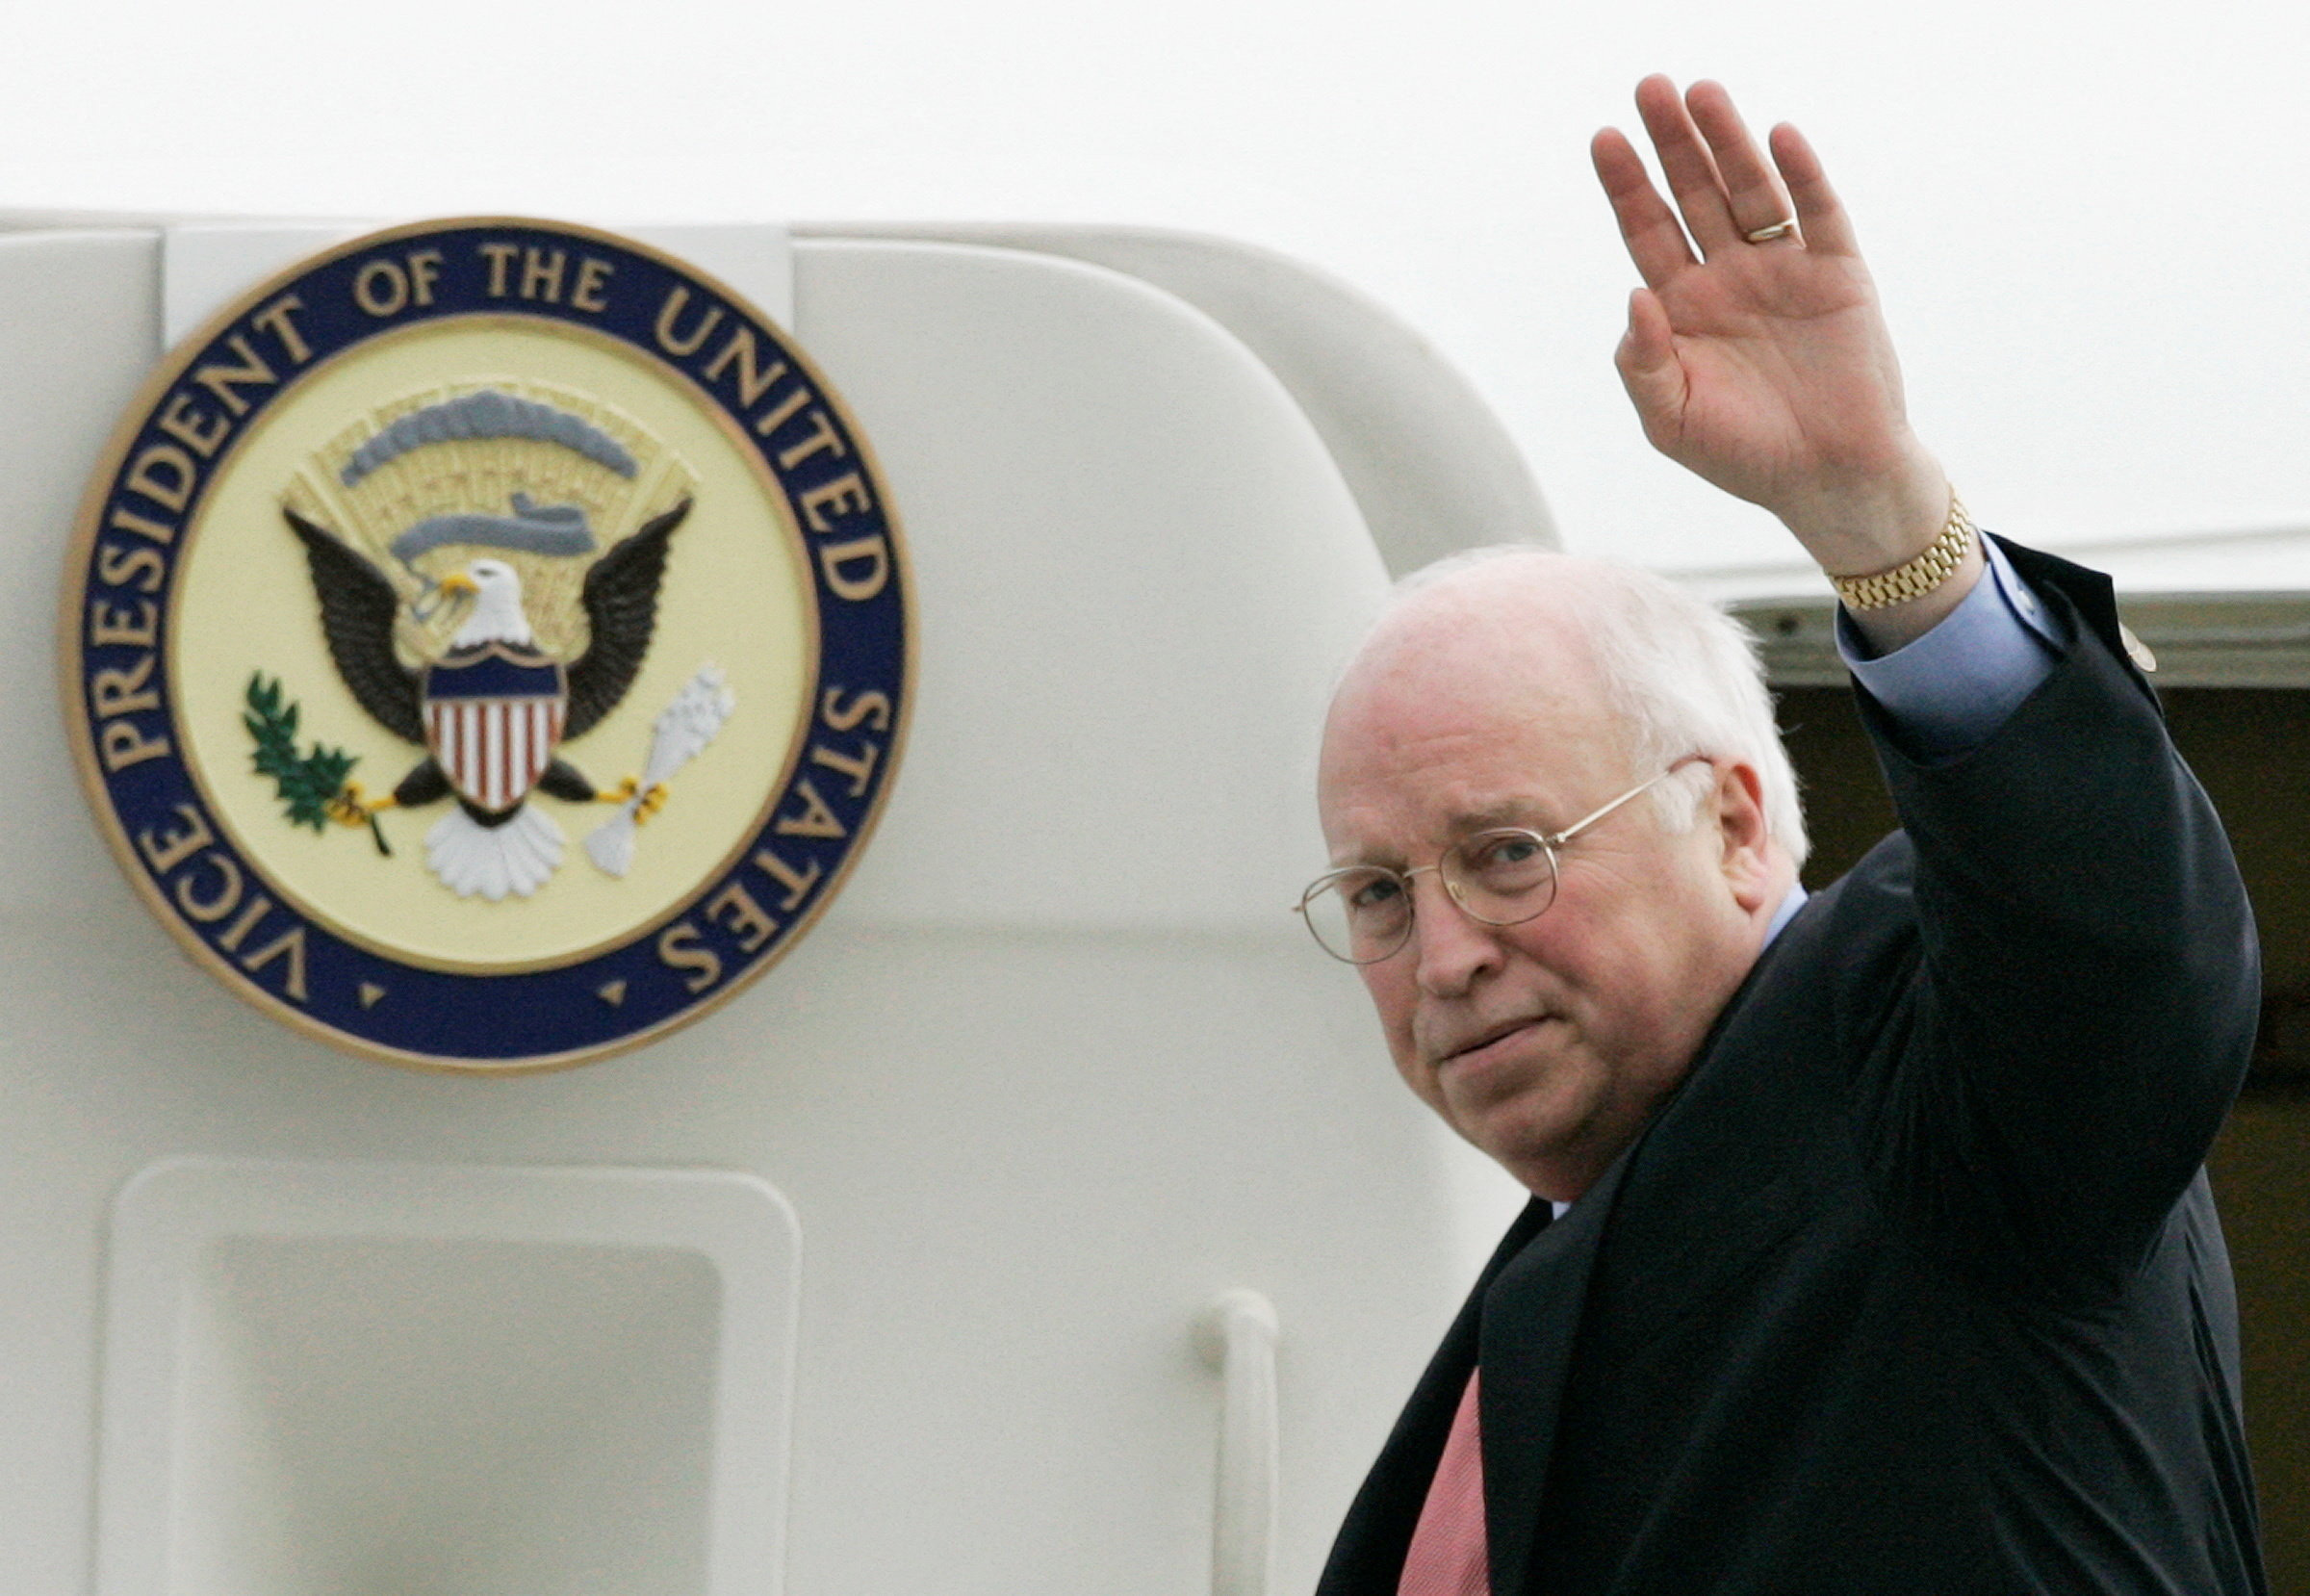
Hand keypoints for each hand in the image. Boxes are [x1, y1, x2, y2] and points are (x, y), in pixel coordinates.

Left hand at [1593, 77, 1954, 584]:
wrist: (1829, 481)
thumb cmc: (1744, 455)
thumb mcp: (1671, 420)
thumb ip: (1643, 364)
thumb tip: (1635, 297)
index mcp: (1683, 306)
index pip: (1647, 229)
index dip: (1627, 185)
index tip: (1604, 138)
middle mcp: (1729, 276)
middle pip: (1694, 193)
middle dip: (1671, 143)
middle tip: (1648, 88)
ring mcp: (1784, 270)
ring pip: (1750, 191)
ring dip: (1728, 142)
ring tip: (1702, 93)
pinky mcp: (1838, 274)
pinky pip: (1816, 214)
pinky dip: (1800, 175)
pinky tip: (1778, 137)